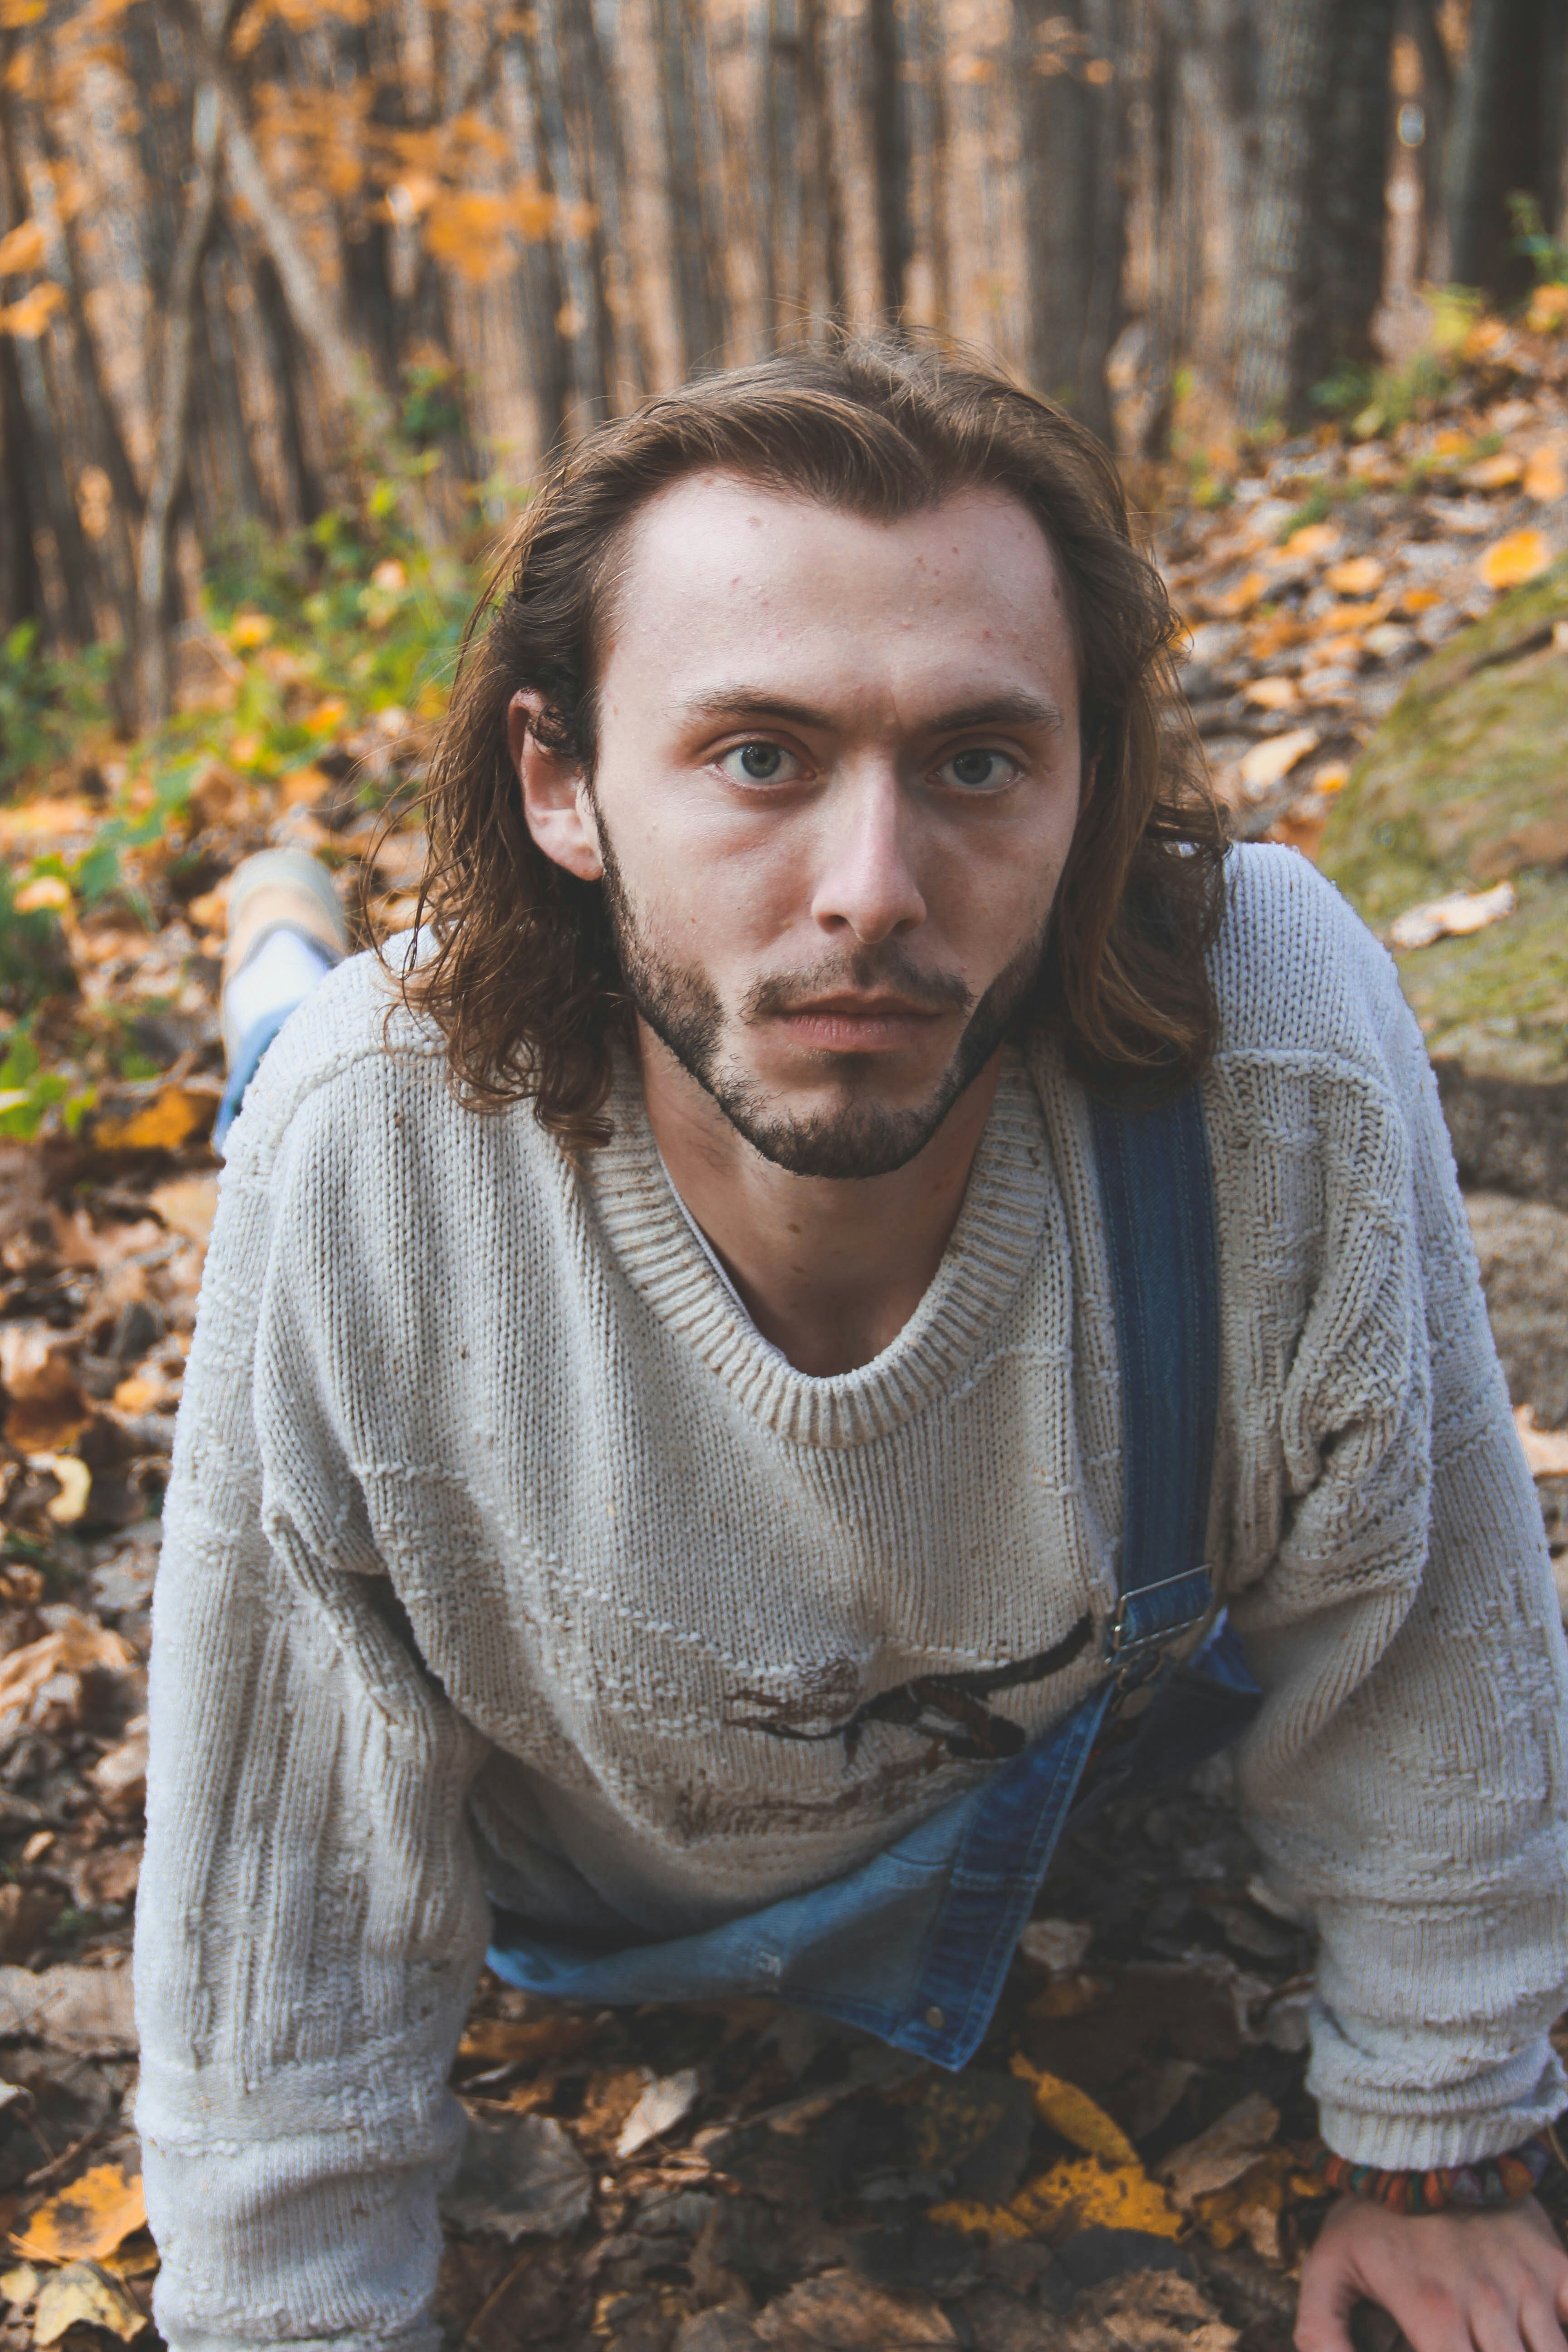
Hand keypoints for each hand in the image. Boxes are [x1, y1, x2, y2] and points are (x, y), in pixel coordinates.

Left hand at [1297, 2194, 1567, 2351]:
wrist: (1416, 2140)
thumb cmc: (1369, 2212)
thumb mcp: (1327, 2266)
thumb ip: (1322, 2331)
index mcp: (1433, 2313)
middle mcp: (1486, 2303)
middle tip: (1475, 2350)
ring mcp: (1525, 2282)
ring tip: (1504, 2345)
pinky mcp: (1552, 2260)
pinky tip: (1546, 2335)